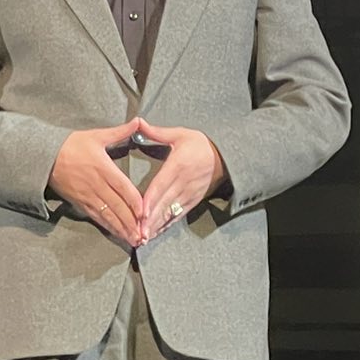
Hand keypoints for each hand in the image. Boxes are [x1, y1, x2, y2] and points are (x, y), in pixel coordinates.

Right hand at [49, 118, 145, 245]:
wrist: (45, 157)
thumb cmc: (72, 145)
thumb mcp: (97, 136)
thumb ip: (120, 132)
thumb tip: (138, 121)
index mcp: (103, 168)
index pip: (123, 187)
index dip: (134, 201)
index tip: (144, 212)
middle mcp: (97, 185)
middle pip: (117, 206)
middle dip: (131, 221)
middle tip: (144, 234)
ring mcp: (88, 196)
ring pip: (108, 215)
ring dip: (121, 228)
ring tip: (134, 239)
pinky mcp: (80, 203)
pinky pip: (96, 217)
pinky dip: (108, 226)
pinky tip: (117, 234)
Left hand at [137, 119, 225, 240]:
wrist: (223, 157)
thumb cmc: (199, 144)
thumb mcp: (181, 134)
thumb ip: (157, 132)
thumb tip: (139, 122)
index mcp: (178, 164)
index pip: (161, 184)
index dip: (151, 199)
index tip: (141, 212)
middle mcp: (184, 182)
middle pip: (164, 202)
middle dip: (150, 218)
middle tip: (136, 231)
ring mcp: (189, 193)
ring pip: (170, 211)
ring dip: (156, 225)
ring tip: (143, 237)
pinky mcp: (192, 201)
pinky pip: (178, 215)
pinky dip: (166, 225)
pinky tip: (155, 233)